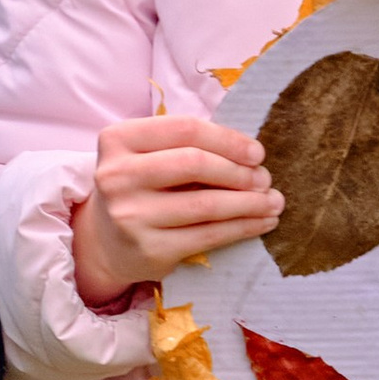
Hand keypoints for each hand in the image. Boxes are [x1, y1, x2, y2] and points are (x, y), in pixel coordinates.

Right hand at [72, 112, 283, 304]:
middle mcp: (117, 176)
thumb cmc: (139, 187)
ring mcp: (131, 216)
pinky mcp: (149, 250)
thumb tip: (251, 154)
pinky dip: (242, 228)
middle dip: (240, 171)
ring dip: (249, 202)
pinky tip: (262, 223)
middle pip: (195, 164)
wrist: (105, 243)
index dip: (227, 139)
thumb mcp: (145, 155)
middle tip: (265, 179)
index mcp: (118, 140)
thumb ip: (184, 144)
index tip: (257, 152)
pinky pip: (208, 236)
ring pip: (206, 204)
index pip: (184, 129)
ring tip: (273, 201)